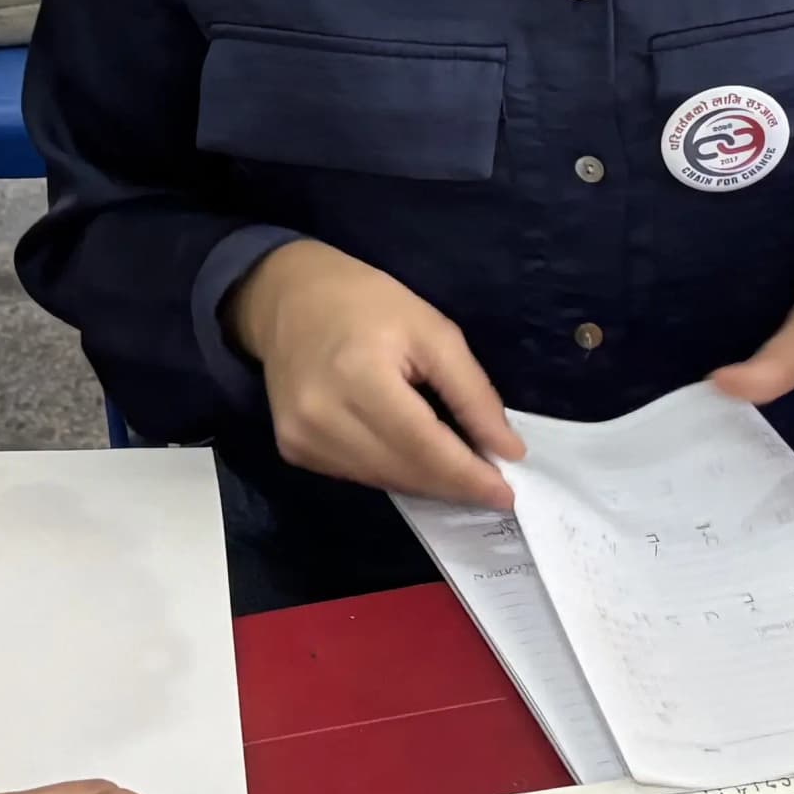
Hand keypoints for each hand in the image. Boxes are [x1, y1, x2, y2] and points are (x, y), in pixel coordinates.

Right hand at [224, 239, 523, 509]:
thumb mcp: (432, 330)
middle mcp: (321, 417)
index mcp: (358, 376)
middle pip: (403, 472)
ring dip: (426, 483)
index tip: (508, 495)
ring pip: (383, 481)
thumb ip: (471, 392)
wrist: (285, 297)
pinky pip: (358, 476)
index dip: (467, 477)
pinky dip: (394, 472)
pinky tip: (414, 457)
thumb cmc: (365, 303)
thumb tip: (506, 449)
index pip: (423, 446)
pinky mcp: (293, 450)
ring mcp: (301, 439)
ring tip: (460, 473)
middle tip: (495, 488)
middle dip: (454, 485)